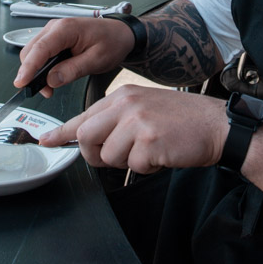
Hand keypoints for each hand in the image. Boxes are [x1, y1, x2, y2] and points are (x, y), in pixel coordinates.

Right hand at [14, 15, 133, 96]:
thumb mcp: (96, 60)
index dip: (28, 68)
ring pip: (32, 53)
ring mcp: (53, 31)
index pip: (40, 49)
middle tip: (46, 92)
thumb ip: (72, 70)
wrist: (120, 34)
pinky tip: (51, 78)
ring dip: (35, 71)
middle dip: (31, 73)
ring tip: (50, 88)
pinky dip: (41, 67)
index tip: (21, 83)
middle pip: (30, 51)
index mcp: (66, 29)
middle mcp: (55, 27)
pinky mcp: (54, 38)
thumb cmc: (112, 42)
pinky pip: (40, 53)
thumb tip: (51, 80)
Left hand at [40, 84, 228, 173]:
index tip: (46, 140)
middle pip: (86, 138)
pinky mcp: (148, 141)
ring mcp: (136, 122)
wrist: (216, 125)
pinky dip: (147, 167)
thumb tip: (88, 139)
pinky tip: (162, 154)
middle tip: (122, 154)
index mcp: (122, 96)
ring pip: (108, 156)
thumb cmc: (183, 121)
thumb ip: (117, 120)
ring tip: (151, 149)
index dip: (63, 132)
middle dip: (97, 154)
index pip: (84, 116)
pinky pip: (133, 166)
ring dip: (128, 161)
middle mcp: (125, 105)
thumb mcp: (145, 109)